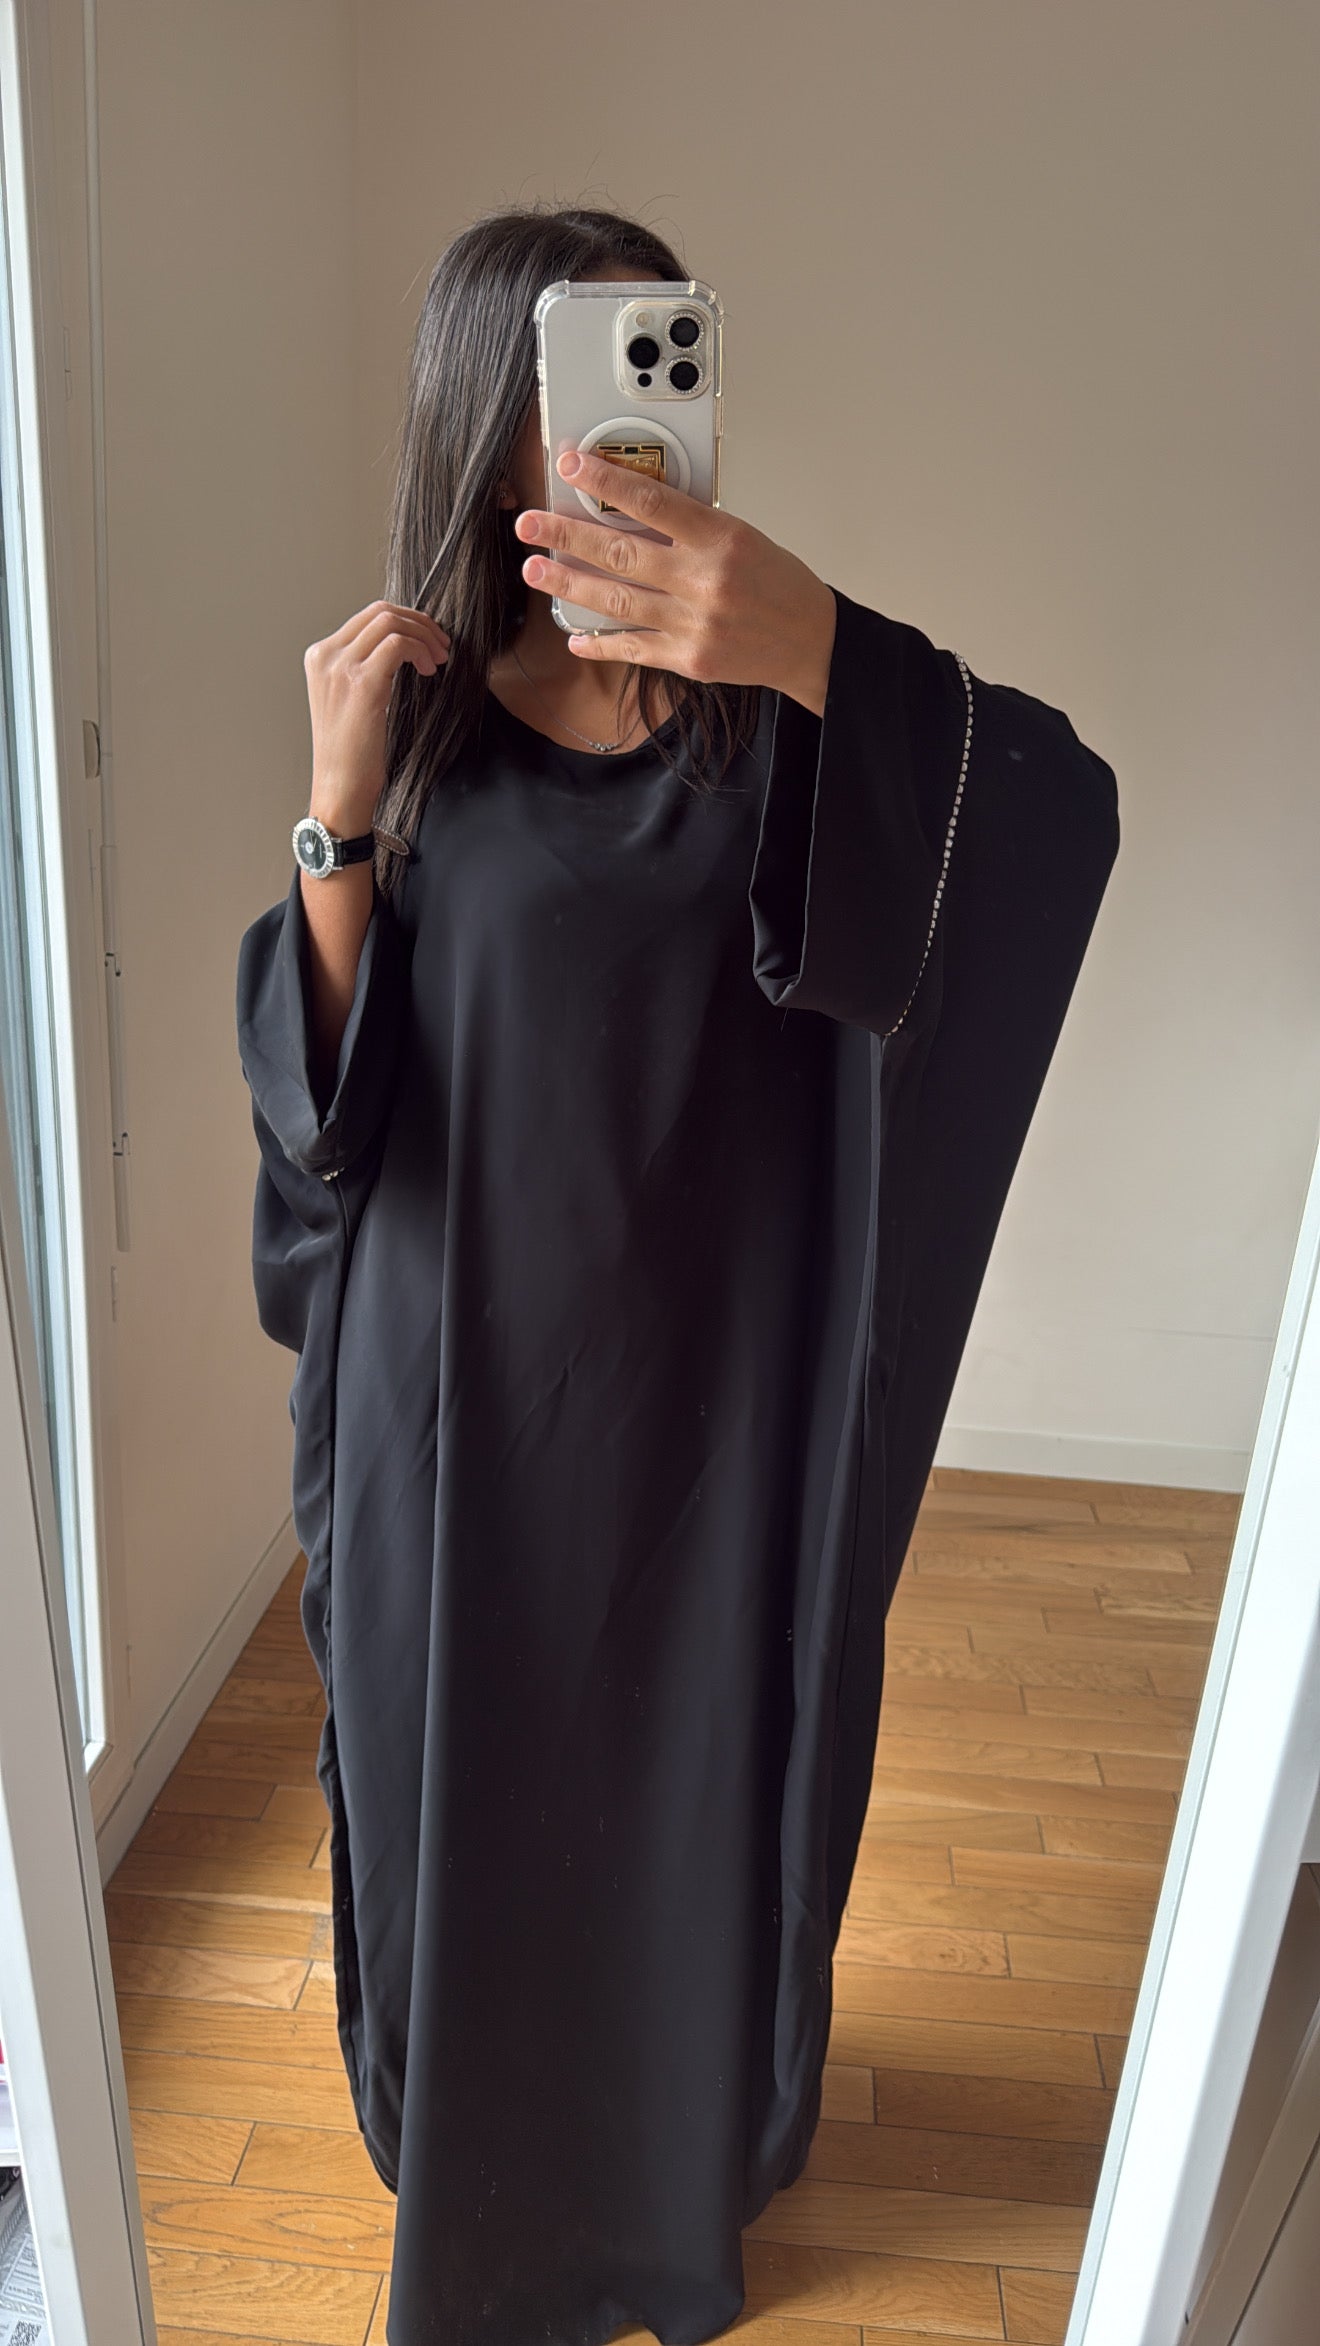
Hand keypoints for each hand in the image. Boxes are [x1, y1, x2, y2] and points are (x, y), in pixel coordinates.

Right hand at [304, 599, 449, 828]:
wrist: (339, 788)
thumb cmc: (351, 754)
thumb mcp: (350, 700)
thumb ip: (364, 668)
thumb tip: (403, 647)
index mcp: (321, 657)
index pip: (368, 616)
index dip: (406, 620)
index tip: (428, 640)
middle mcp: (326, 656)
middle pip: (380, 611)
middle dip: (419, 623)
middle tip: (441, 647)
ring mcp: (340, 668)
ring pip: (391, 622)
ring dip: (424, 636)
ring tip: (438, 660)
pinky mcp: (361, 684)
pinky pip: (398, 645)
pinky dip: (420, 651)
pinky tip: (429, 671)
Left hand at [515, 450, 837, 715]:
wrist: (810, 640)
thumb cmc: (776, 582)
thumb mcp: (740, 536)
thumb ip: (687, 528)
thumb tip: (626, 514)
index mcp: (720, 539)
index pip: (651, 500)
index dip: (605, 481)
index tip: (572, 465)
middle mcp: (703, 581)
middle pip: (620, 552)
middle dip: (567, 535)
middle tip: (530, 522)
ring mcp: (693, 623)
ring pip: (615, 601)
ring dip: (568, 583)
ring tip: (536, 569)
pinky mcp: (688, 659)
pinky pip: (632, 648)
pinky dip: (600, 643)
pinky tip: (574, 636)